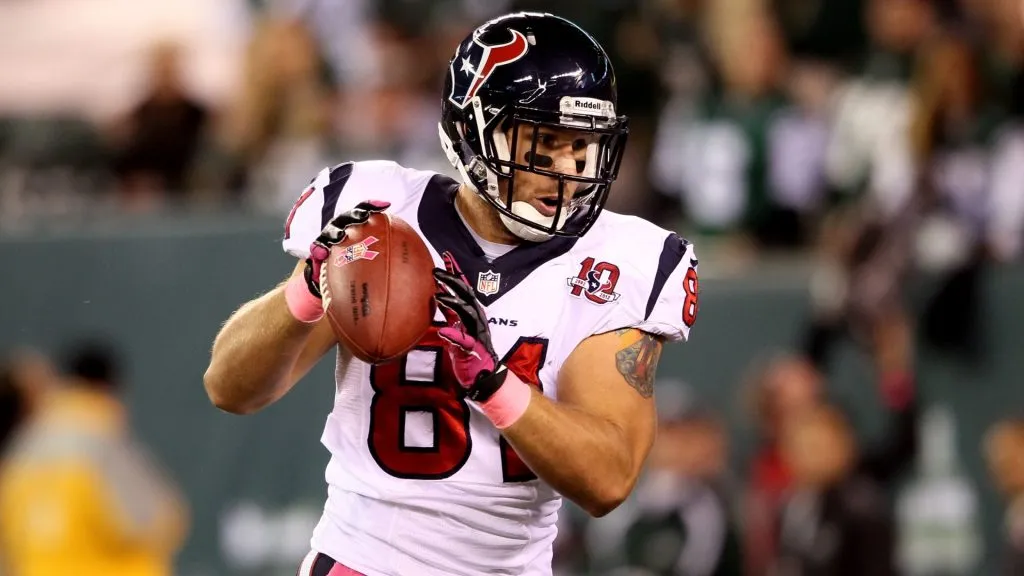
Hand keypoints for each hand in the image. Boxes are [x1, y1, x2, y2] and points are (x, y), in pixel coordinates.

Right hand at [303, 200, 389, 297]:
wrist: (333, 277)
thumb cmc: (357, 265)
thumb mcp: (372, 260)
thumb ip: (386, 256)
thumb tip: (413, 261)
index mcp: (354, 225)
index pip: (364, 210)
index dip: (373, 205)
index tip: (386, 205)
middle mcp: (341, 227)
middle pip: (347, 217)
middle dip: (355, 215)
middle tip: (364, 218)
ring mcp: (328, 237)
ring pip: (330, 231)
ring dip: (335, 232)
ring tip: (340, 236)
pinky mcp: (317, 249)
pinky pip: (317, 249)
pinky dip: (318, 250)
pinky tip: (321, 254)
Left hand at [433, 256, 505, 401]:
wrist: (485, 377)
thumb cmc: (469, 354)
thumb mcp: (456, 330)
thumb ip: (450, 315)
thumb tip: (438, 297)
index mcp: (471, 314)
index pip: (463, 289)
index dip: (455, 273)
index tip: (445, 257)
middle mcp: (476, 319)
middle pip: (466, 294)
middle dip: (452, 281)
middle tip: (435, 271)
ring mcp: (477, 333)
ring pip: (467, 312)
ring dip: (453, 302)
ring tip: (438, 295)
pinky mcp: (474, 348)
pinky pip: (464, 340)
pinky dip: (454, 335)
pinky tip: (443, 331)